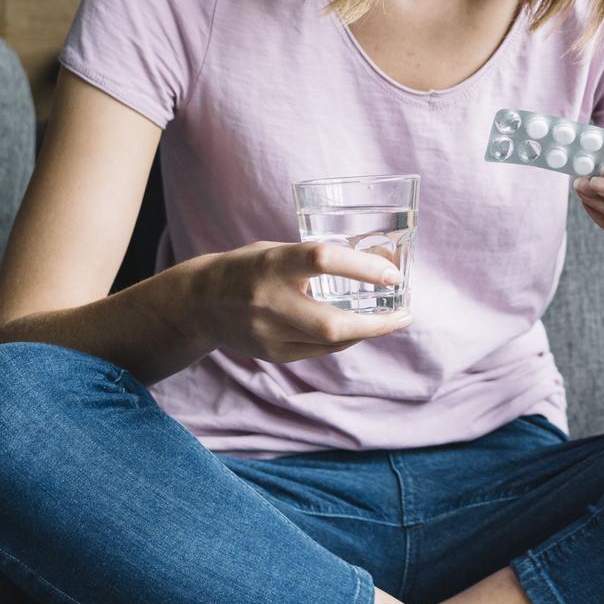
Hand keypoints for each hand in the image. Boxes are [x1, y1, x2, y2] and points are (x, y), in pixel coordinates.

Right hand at [183, 240, 411, 363]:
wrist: (198, 302)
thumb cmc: (249, 266)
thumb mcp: (279, 249)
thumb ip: (320, 257)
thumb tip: (382, 262)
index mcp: (272, 263)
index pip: (322, 260)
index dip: (362, 267)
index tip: (393, 273)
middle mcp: (268, 301)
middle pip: (331, 323)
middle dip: (377, 323)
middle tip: (405, 313)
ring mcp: (268, 333)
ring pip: (330, 343)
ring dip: (367, 332)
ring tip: (392, 320)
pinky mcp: (271, 353)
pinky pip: (320, 351)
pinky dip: (345, 340)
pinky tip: (360, 329)